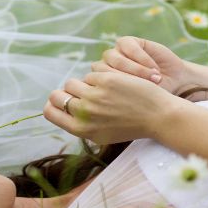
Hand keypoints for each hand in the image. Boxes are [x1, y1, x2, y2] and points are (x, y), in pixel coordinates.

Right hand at [43, 71, 176, 144]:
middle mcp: (84, 114)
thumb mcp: (102, 134)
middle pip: (58, 95)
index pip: (50, 113)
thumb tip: (64, 109)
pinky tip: (115, 84)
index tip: (60, 101)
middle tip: (79, 92)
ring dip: (83, 84)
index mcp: (81, 130)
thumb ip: (82, 124)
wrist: (158, 117)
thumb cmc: (131, 127)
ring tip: (100, 89)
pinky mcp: (106, 80)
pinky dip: (100, 77)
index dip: (52, 105)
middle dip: (66, 92)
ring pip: (73, 82)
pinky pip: (91, 74)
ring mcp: (94, 96)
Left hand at [93, 36, 207, 101]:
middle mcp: (104, 67)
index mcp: (99, 85)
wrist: (175, 85)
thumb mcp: (132, 105)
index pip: (93, 84)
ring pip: (114, 58)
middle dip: (124, 81)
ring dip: (135, 70)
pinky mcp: (129, 42)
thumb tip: (98, 108)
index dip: (112, 92)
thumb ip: (113, 103)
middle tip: (143, 90)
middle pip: (101, 69)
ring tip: (154, 80)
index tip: (131, 102)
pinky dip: (141, 58)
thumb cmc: (152, 100)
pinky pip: (128, 47)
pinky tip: (154, 69)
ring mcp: (115, 53)